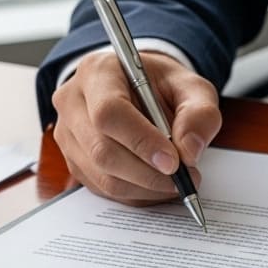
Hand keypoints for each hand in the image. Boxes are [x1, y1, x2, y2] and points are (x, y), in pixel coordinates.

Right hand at [52, 50, 221, 204]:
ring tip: (176, 183)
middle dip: (148, 173)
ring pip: (102, 176)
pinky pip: (103, 189)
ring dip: (145, 188)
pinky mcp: (74, 161)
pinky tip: (157, 186)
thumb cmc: (161, 86)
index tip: (173, 162)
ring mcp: (68, 135)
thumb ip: (199, 113)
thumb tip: (189, 152)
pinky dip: (136, 194)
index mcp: (97, 72)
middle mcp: (72, 102)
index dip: (141, 141)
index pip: (109, 112)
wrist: (138, 90)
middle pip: (102, 150)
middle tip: (184, 179)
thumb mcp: (191, 86)